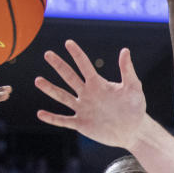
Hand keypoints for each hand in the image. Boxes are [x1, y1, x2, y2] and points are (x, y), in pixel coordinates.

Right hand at [35, 40, 152, 147]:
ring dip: (50, 89)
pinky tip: (40, 113)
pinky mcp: (81, 124)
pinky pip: (64, 120)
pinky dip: (52, 118)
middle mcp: (87, 94)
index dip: (77, 54)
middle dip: (59, 66)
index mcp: (98, 84)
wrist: (134, 130)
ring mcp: (83, 108)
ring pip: (63, 97)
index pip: (85, 66)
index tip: (68, 43)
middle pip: (70, 77)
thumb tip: (125, 50)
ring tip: (38, 80)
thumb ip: (128, 71)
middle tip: (48, 54)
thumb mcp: (134, 88)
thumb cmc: (135, 107)